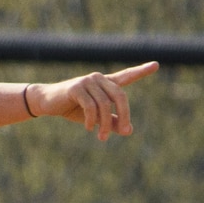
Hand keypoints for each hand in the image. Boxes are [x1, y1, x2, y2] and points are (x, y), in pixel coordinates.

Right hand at [27, 62, 158, 140]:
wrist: (47, 103)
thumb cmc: (72, 109)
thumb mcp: (95, 118)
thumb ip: (112, 122)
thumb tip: (129, 130)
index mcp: (105, 83)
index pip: (126, 76)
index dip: (141, 71)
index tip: (156, 65)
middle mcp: (98, 79)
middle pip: (120, 96)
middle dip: (124, 115)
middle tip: (124, 131)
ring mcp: (87, 81)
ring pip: (105, 105)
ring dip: (105, 124)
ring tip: (102, 137)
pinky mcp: (76, 87)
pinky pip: (90, 106)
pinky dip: (91, 120)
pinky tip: (88, 128)